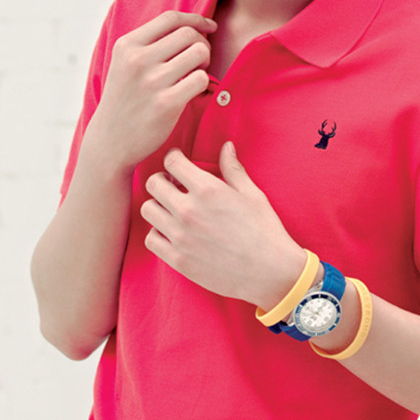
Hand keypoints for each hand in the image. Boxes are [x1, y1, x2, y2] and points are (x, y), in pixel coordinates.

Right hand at [83, 10, 215, 172]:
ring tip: (195, 75)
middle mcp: (137, 59)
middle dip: (202, 44)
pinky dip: (203, 84)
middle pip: (189, 34)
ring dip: (205, 63)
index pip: (170, 18)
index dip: (196, 19)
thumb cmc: (123, 101)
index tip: (209, 27)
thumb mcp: (123, 64)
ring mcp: (151, 81)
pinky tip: (193, 92)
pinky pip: (201, 79)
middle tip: (198, 61)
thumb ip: (147, 44)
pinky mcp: (166, 103)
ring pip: (199, 53)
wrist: (109, 142)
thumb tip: (189, 25)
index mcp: (127, 45)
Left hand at [141, 141, 305, 307]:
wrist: (271, 273)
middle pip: (153, 184)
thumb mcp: (252, 195)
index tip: (178, 164)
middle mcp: (189, 211)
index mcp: (208, 190)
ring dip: (157, 206)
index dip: (174, 159)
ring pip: (148, 210)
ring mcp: (181, 237)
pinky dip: (157, 233)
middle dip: (162, 180)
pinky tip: (171, 232)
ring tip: (171, 210)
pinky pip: (151, 239)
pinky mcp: (178, 260)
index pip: (171, 162)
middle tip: (173, 186)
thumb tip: (226, 146)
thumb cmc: (265, 231)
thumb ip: (233, 169)